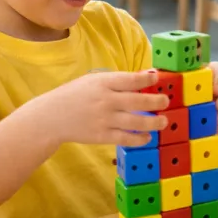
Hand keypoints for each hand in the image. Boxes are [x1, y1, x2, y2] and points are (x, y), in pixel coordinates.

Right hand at [33, 70, 167, 147]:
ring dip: (154, 123)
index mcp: (102, 83)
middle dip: (156, 102)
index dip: (146, 80)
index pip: (129, 80)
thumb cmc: (76, 95)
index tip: (158, 79)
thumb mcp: (93, 81)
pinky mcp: (102, 136)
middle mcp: (105, 101)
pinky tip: (147, 137)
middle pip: (137, 102)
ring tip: (163, 121)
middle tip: (166, 102)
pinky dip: (140, 139)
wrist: (50, 116)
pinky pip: (126, 139)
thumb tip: (146, 77)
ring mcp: (104, 120)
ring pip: (135, 122)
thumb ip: (117, 81)